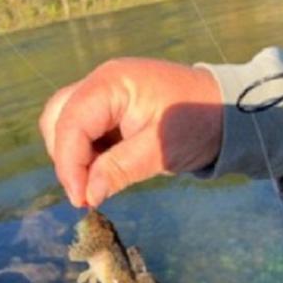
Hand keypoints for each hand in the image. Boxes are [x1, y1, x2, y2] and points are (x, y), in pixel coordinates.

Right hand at [39, 59, 221, 206]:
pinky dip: (88, 154)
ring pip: (67, 124)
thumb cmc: (197, 124)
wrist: (224, 109)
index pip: (72, 122)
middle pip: (59, 118)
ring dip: (74, 157)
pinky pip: (86, 131)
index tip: (81, 199)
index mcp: (112, 84)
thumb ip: (120, 169)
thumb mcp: (160, 150)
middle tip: (85, 193)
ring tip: (95, 185)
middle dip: (66, 158)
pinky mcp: (112, 109)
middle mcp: (102, 83)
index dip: (69, 164)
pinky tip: (103, 172)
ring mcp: (106, 94)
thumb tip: (87, 195)